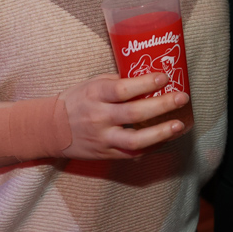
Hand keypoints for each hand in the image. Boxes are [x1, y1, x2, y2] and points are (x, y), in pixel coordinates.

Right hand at [59, 72, 188, 159]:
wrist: (50, 129)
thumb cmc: (76, 101)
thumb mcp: (92, 84)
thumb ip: (117, 82)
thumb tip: (147, 77)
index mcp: (95, 95)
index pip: (122, 89)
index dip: (145, 83)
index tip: (165, 77)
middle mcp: (98, 117)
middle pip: (134, 114)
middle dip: (162, 105)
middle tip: (182, 97)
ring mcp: (102, 138)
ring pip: (134, 140)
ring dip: (160, 133)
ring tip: (179, 125)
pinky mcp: (105, 154)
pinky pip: (131, 154)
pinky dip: (150, 147)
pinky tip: (165, 139)